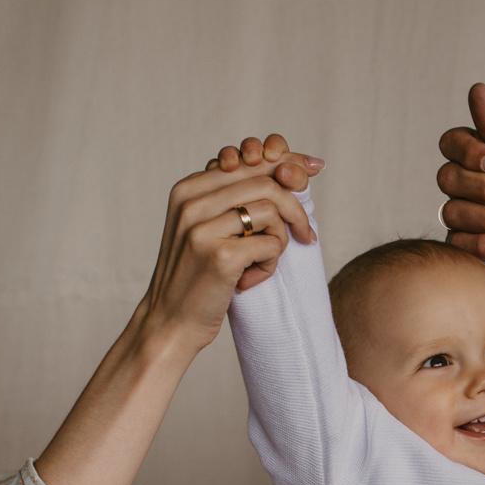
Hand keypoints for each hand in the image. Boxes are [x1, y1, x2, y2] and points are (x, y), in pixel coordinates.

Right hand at [126, 133, 323, 366]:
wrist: (169, 323)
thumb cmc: (197, 276)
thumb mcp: (206, 228)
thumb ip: (233, 199)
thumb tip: (290, 169)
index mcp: (188, 189)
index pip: (249, 161)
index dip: (288, 162)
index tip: (315, 168)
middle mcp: (192, 202)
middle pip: (266, 182)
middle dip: (296, 208)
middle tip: (307, 235)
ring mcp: (203, 227)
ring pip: (272, 212)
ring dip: (279, 241)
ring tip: (261, 264)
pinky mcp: (220, 255)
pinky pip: (271, 245)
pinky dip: (270, 265)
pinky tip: (249, 281)